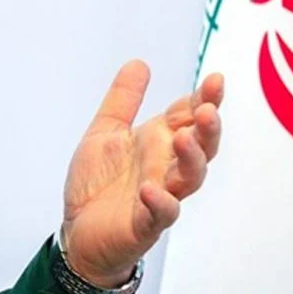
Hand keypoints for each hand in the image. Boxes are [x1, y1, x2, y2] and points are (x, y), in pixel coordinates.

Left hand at [60, 60, 222, 286]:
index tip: (215, 80)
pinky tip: (151, 188)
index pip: (188, 116)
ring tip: (183, 138)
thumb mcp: (105, 132)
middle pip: (200, 146)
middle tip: (207, 109)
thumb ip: (122, 99)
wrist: (77, 230)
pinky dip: (160, 201)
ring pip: (190, 178)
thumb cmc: (98, 184)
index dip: (204, 99)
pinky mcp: (145, 223)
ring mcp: (159, 195)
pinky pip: (161, 214)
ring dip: (192, 159)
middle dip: (208, 128)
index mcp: (157, 142)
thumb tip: (139, 63)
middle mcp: (165, 167)